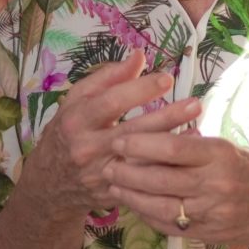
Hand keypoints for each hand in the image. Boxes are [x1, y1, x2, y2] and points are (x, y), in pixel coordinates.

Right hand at [38, 53, 200, 216]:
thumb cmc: (67, 132)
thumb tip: (139, 56)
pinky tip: (186, 156)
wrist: (50, 181)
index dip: (139, 90)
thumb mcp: (76, 101)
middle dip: (166, 117)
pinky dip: (166, 167)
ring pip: (141, 159)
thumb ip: (108, 78)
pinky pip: (144, 181)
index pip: (111, 102)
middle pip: (132, 131)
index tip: (167, 78)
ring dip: (171, 144)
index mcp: (77, 120)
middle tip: (195, 104)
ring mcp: (100, 173)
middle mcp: (87, 148)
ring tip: (199, 127)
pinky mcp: (112, 192)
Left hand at [108, 123, 248, 245]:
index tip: (120, 139)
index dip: (140, 144)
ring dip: (132, 195)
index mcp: (221, 156)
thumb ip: (196, 147)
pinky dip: (149, 215)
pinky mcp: (210, 234)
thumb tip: (156, 137)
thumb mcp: (232, 147)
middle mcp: (216, 185)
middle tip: (105, 162)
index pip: (172, 148)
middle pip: (160, 179)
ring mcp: (212, 213)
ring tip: (113, 184)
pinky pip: (171, 226)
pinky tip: (135, 205)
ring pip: (160, 206)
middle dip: (127, 171)